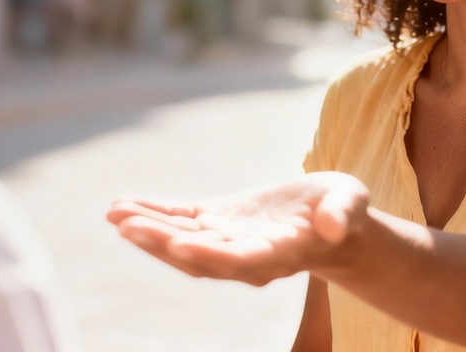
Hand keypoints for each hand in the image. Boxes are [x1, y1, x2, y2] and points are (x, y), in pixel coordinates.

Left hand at [106, 172, 369, 285]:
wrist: (331, 220)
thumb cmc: (344, 211)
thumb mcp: (351, 204)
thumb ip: (341, 215)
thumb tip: (332, 226)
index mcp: (278, 254)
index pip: (239, 260)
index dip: (208, 253)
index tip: (178, 243)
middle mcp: (245, 255)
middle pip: (198, 254)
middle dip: (161, 241)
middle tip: (127, 226)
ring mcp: (226, 240)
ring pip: (181, 240)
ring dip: (147, 230)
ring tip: (114, 213)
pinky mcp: (215, 222)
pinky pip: (178, 219)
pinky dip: (152, 212)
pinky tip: (121, 205)